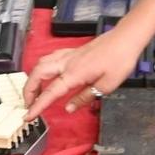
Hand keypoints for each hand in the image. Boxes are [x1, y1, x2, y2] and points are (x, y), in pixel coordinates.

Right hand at [23, 29, 144, 119]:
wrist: (126, 38)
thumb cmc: (120, 60)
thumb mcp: (106, 86)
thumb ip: (85, 97)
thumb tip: (69, 107)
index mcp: (74, 74)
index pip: (50, 93)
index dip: (37, 106)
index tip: (28, 116)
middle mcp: (67, 63)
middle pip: (37, 74)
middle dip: (28, 91)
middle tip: (28, 105)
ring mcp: (69, 55)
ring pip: (41, 64)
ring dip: (33, 78)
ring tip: (35, 92)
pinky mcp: (73, 51)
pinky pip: (50, 57)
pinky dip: (42, 67)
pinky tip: (46, 72)